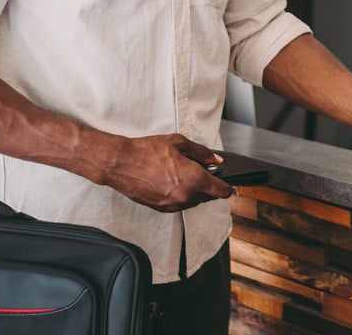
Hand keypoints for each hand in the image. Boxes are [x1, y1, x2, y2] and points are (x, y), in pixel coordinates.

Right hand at [102, 133, 233, 211]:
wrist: (122, 163)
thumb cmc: (148, 151)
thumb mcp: (179, 144)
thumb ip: (202, 153)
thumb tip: (215, 160)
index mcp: (195, 180)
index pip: (221, 191)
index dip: (227, 188)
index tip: (230, 186)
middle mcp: (186, 196)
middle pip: (208, 196)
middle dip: (208, 186)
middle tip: (200, 171)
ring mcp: (173, 205)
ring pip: (193, 201)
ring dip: (194, 191)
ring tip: (181, 174)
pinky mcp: (161, 208)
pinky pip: (179, 204)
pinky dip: (181, 195)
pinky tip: (171, 182)